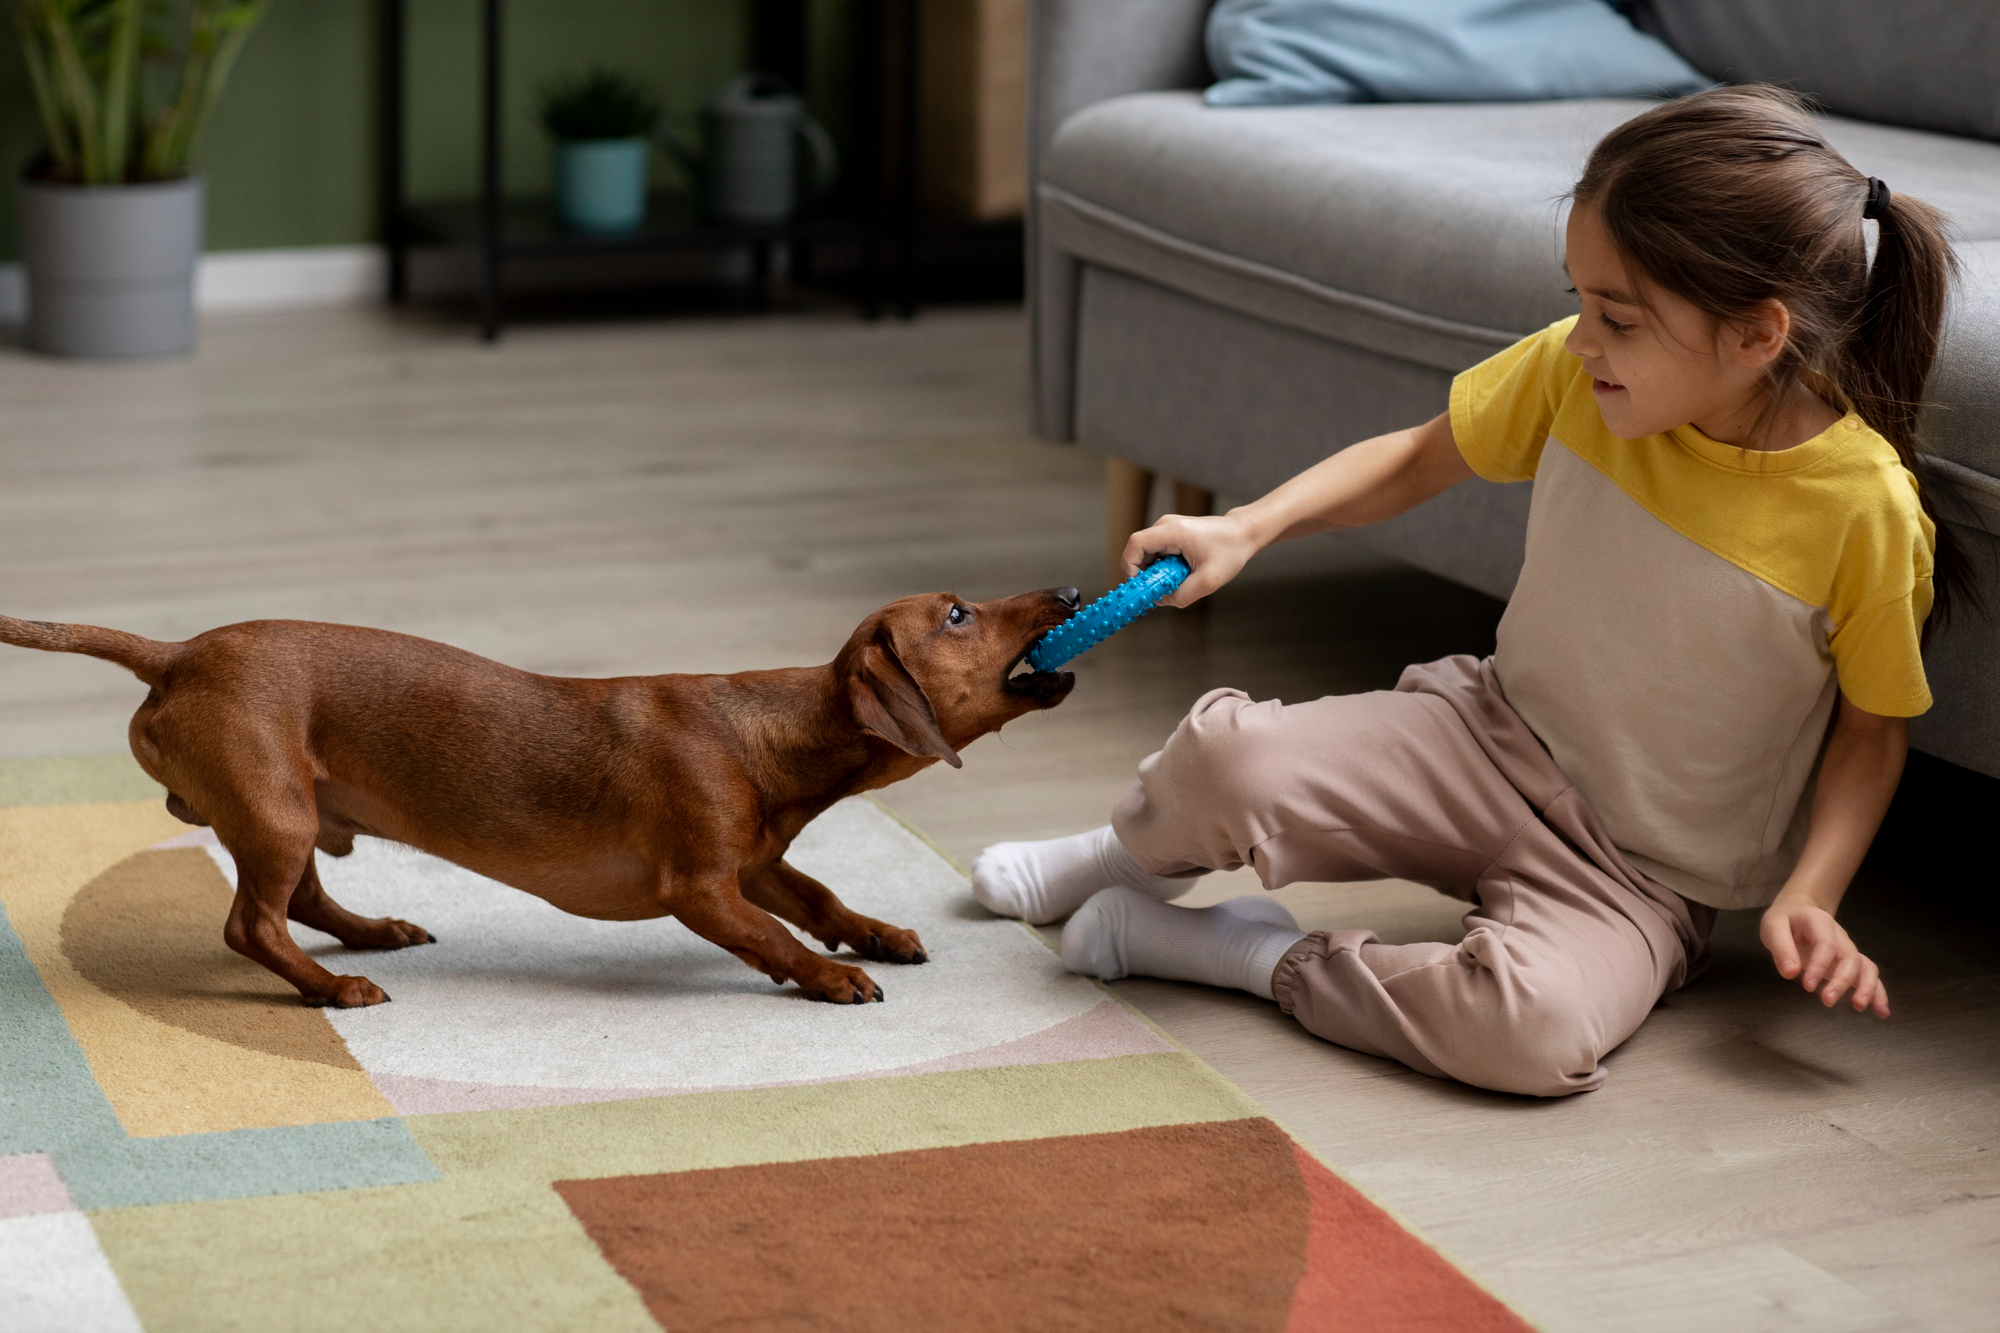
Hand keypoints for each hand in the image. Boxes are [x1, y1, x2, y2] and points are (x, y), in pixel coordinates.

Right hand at [1121, 511, 1260, 607]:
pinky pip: (1157, 556)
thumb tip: (1161, 600)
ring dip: (1155, 574)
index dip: (1130, 567)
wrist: (1244, 533)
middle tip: (1158, 591)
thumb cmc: (1230, 550)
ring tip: (1174, 583)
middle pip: (1138, 552)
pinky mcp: (1171, 537)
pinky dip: (1162, 570)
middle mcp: (1165, 526)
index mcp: (1173, 531)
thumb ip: (1182, 595)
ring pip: (1147, 556)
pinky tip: (1178, 577)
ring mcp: (1167, 530)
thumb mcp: (1209, 580)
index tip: (1140, 585)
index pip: (1135, 544)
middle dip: (1144, 575)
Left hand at [1759, 898, 1889, 1017]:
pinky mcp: (1850, 964)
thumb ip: (1781, 948)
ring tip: (1860, 1007)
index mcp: (1820, 923)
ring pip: (1866, 967)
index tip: (1807, 986)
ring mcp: (1847, 950)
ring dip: (1867, 988)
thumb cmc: (1784, 921)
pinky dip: (1878, 993)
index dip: (1820, 966)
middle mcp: (1840, 937)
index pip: (1827, 944)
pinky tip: (1881, 1012)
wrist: (1798, 912)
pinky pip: (1869, 976)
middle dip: (1842, 981)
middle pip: (1850, 958)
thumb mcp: (1773, 927)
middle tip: (1827, 1000)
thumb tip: (1791, 973)